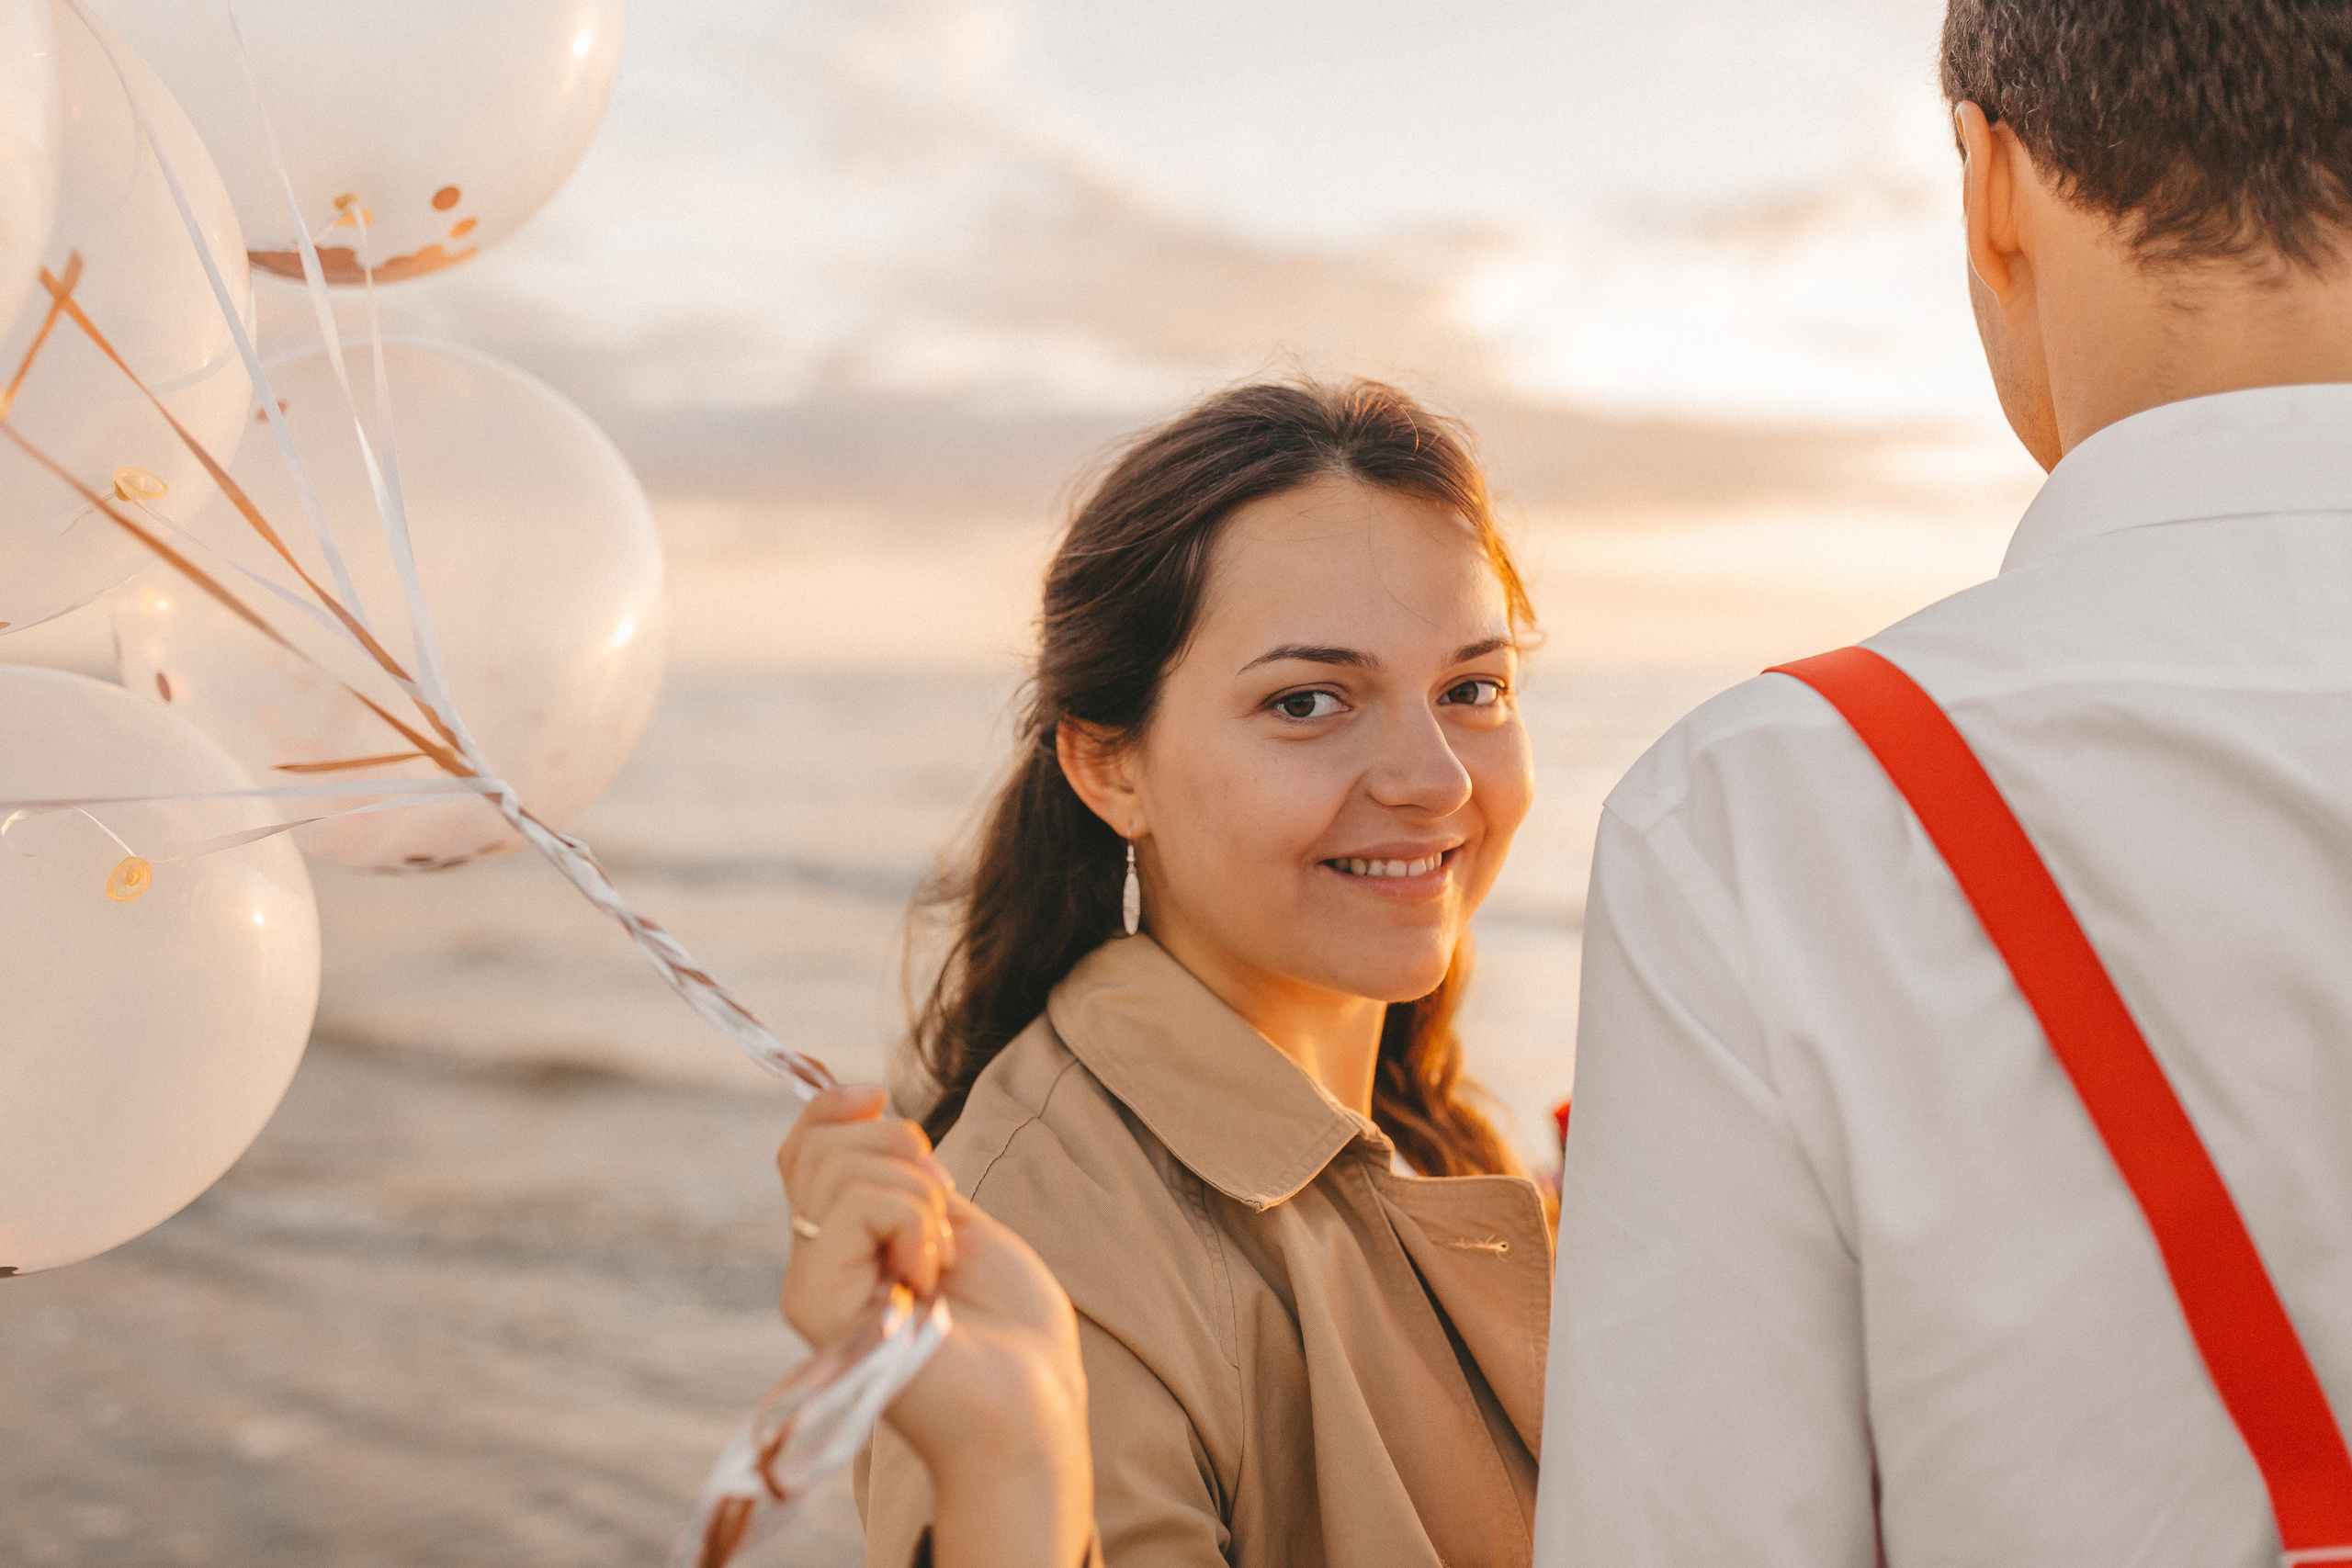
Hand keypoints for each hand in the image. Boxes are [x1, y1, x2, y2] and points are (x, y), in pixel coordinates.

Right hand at [778, 1087, 1093, 1566]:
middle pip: (818, 1146)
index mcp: (848, 1244)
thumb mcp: (957, 1222)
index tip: (880, 1096)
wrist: (1030, 1409)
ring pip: (840, 1168)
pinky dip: (915, 1222)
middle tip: (944, 1211)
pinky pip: (857, 1203)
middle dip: (900, 1149)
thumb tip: (865, 1103)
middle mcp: (816, 1265)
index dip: (833, 1105)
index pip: (805, 1148)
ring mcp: (812, 1286)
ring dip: (919, 1195)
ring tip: (942, 1260)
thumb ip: (903, 1177)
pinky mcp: (819, 1304)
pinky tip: (931, 1279)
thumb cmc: (1011, 1330)